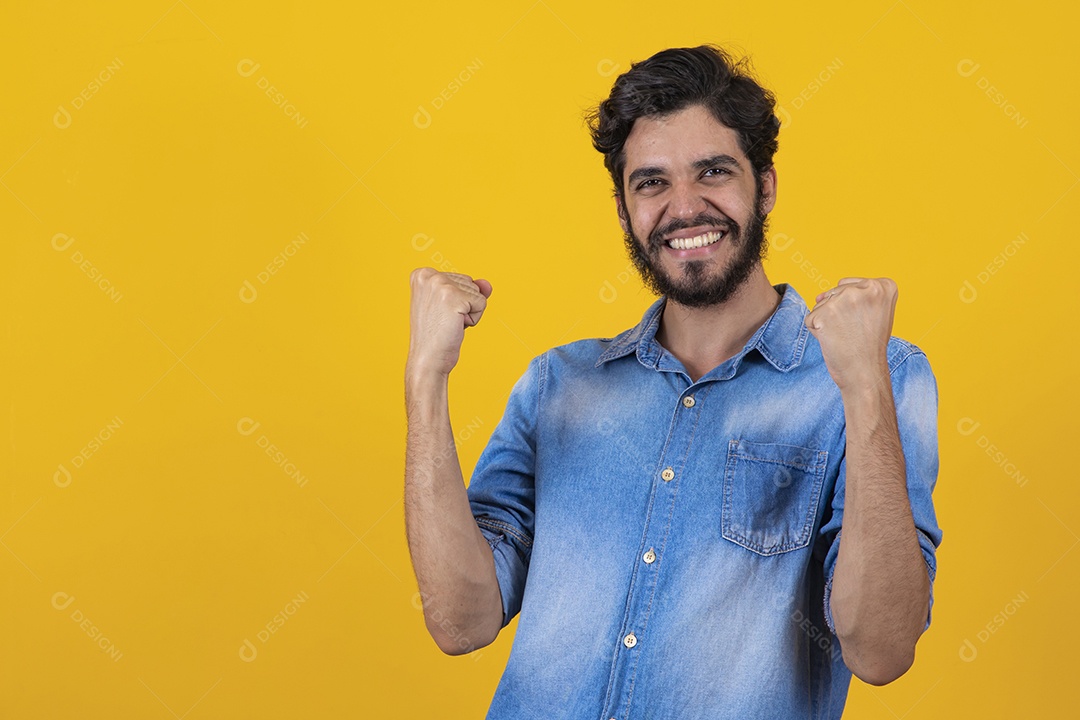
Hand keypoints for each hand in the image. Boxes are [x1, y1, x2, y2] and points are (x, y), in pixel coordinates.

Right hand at [407, 267, 492, 379]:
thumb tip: (486, 285)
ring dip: (468, 313)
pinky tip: (455, 326)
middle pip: (470, 283)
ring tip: (448, 324)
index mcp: (422, 274)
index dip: (457, 300)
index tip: (440, 314)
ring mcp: (440, 285)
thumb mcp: (452, 305)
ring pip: (477, 293)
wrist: (428, 360)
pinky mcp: (454, 297)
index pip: (461, 279)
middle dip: (464, 305)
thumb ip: (470, 289)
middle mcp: (429, 275)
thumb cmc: (436, 335)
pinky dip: (474, 319)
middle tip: (445, 321)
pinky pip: (482, 303)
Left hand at [804, 277, 897, 391]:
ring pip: (821, 305)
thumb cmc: (869, 346)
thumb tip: (819, 296)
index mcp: (883, 286)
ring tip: (845, 336)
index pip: (849, 285)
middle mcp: (865, 288)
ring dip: (827, 322)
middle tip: (855, 332)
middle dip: (838, 314)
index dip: (852, 308)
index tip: (865, 323)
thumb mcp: (874, 313)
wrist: (865, 373)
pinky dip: (817, 332)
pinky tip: (834, 341)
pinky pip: (811, 318)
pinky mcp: (824, 314)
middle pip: (834, 294)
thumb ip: (853, 296)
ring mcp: (843, 300)